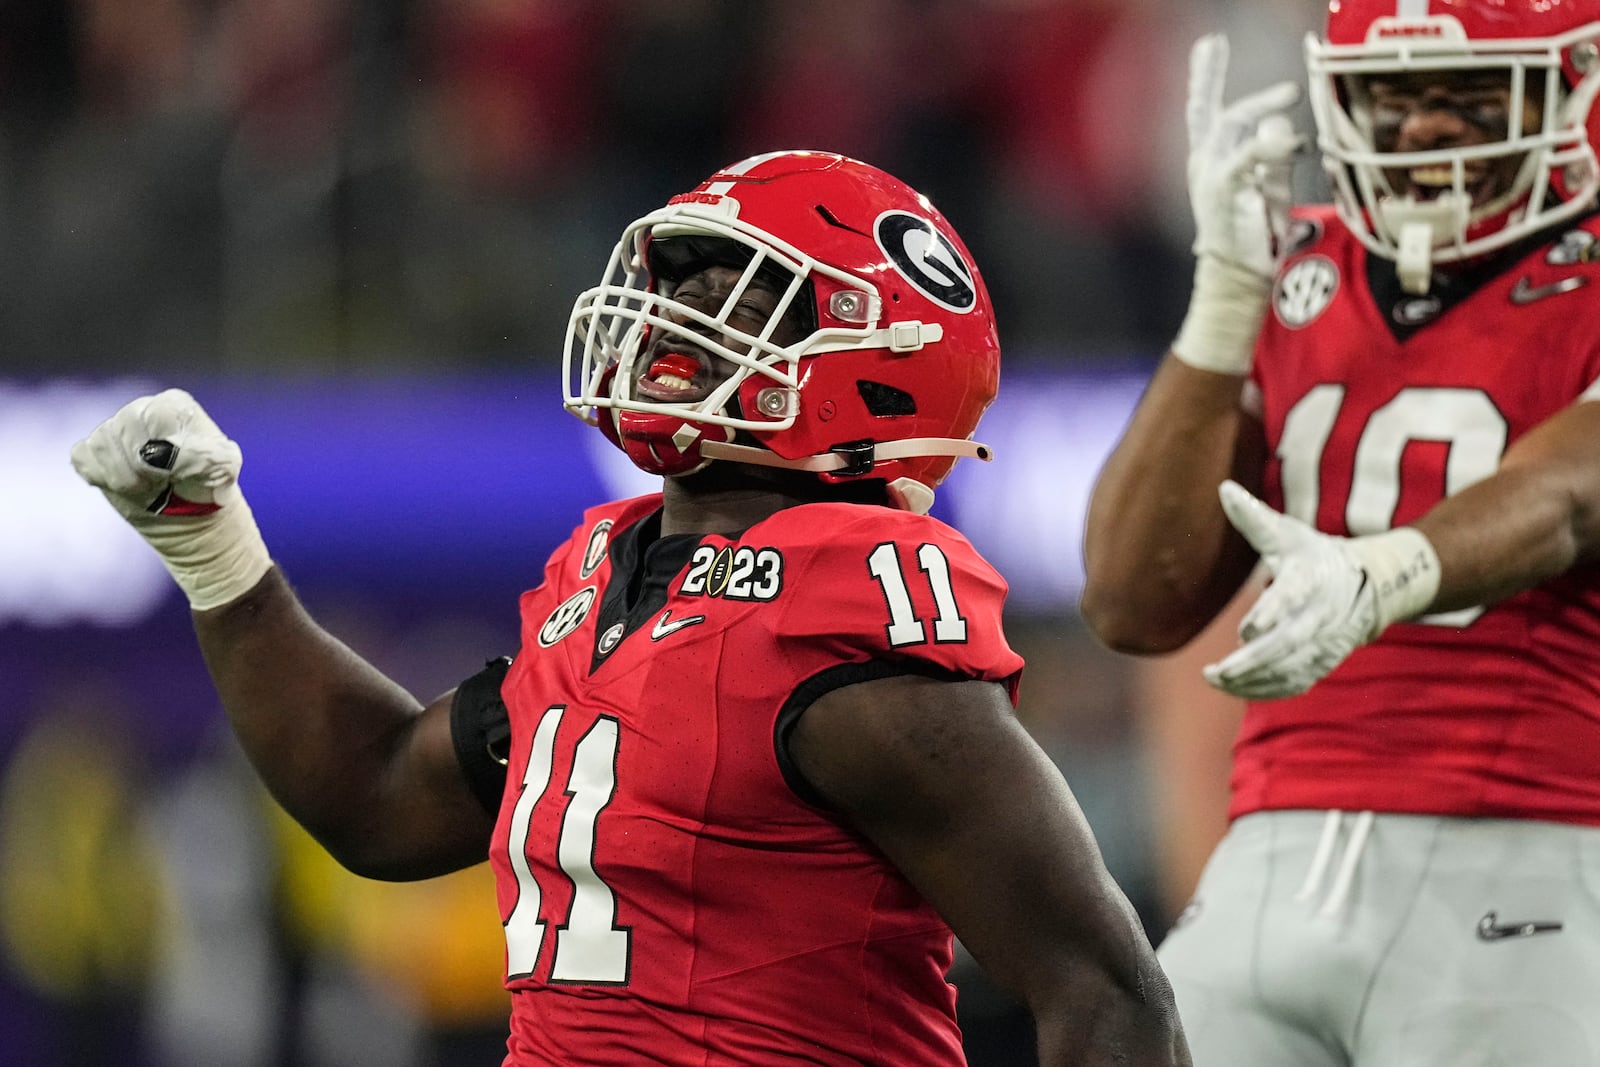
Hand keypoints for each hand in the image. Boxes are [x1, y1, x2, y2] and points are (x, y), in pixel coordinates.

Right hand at [71, 389, 272, 609]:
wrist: (185, 508)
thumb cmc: (207, 483)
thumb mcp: (223, 469)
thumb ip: (212, 455)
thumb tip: (200, 455)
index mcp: (174, 406)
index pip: (158, 413)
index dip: (165, 448)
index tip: (176, 473)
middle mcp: (139, 409)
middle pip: (123, 429)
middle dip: (143, 467)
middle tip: (162, 483)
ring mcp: (111, 428)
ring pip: (102, 448)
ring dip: (127, 479)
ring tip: (151, 486)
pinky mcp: (89, 450)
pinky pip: (86, 462)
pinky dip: (105, 480)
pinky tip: (130, 486)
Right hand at [1186, 33, 1300, 279]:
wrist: (1236, 278)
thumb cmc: (1254, 239)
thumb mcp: (1269, 187)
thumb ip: (1273, 154)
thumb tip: (1280, 123)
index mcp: (1212, 162)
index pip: (1205, 111)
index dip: (1205, 76)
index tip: (1210, 43)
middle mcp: (1204, 164)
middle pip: (1211, 111)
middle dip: (1217, 77)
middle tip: (1241, 57)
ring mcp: (1210, 175)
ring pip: (1230, 124)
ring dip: (1260, 103)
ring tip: (1292, 93)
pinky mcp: (1223, 188)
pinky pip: (1248, 155)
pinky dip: (1273, 146)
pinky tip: (1297, 143)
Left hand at [1202, 481, 1439, 698]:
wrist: (1366, 584)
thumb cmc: (1313, 556)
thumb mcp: (1288, 533)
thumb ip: (1254, 518)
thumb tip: (1224, 488)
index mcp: (1311, 578)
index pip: (1292, 598)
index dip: (1271, 615)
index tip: (1246, 630)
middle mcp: (1321, 614)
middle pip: (1289, 644)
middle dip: (1253, 661)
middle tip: (1216, 670)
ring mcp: (1325, 643)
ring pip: (1291, 670)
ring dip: (1253, 680)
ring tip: (1215, 679)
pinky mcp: (1322, 662)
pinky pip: (1296, 683)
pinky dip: (1266, 690)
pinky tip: (1234, 689)